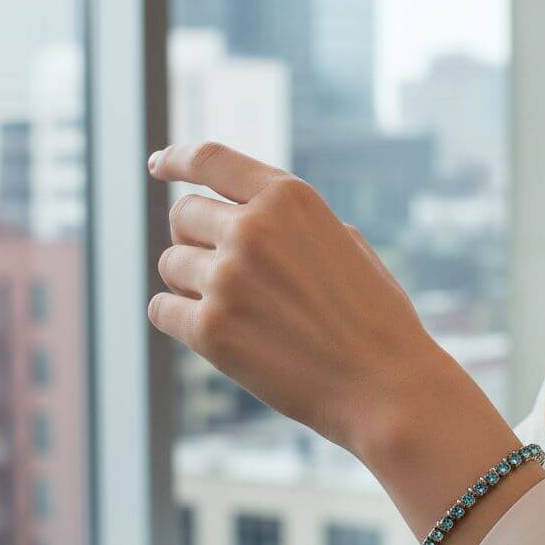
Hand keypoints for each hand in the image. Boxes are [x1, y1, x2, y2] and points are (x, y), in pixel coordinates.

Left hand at [146, 142, 443, 456]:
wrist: (386, 385)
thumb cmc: (374, 318)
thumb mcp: (344, 242)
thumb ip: (289, 221)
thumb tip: (236, 215)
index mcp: (289, 198)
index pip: (210, 159)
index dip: (175, 159)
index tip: (157, 166)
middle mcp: (253, 229)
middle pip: (183, 215)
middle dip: (196, 239)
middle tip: (225, 271)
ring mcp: (228, 279)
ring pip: (170, 264)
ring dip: (190, 283)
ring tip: (236, 309)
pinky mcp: (212, 331)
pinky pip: (162, 309)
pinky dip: (179, 318)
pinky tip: (215, 333)